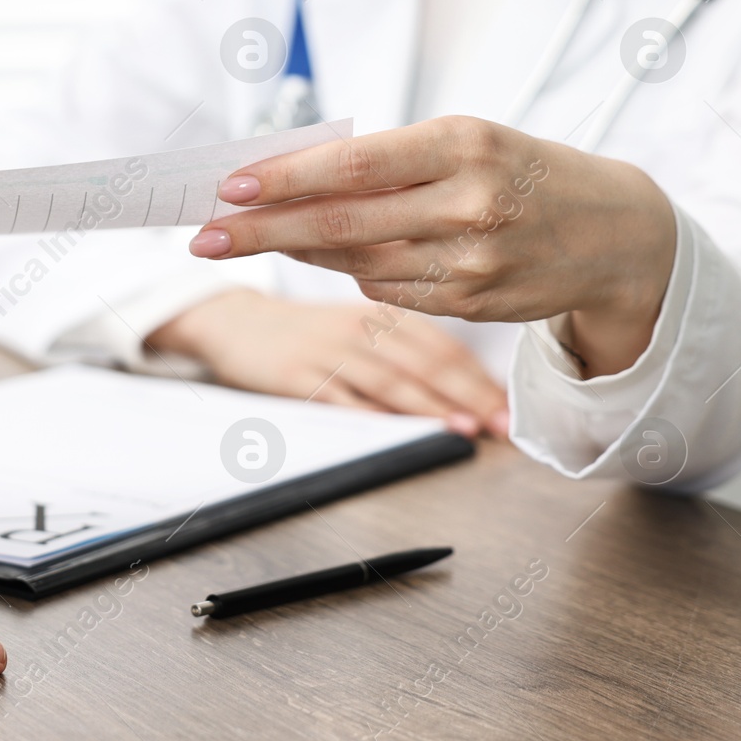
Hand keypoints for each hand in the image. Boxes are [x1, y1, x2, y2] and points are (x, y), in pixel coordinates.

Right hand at [147, 290, 507, 436]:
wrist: (232, 325)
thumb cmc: (302, 332)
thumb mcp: (355, 324)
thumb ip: (403, 345)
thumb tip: (465, 388)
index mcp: (380, 312)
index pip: (442, 343)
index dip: (480, 377)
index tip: (508, 408)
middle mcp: (360, 326)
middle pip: (425, 361)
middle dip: (470, 395)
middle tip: (502, 424)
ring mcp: (328, 349)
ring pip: (390, 379)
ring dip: (432, 406)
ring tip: (466, 428)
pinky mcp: (297, 373)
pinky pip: (343, 397)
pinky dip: (375, 415)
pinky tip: (400, 429)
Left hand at [187, 117, 676, 377]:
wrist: (617, 233)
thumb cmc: (524, 170)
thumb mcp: (464, 142)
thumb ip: (387, 162)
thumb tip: (288, 179)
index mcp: (462, 144)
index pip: (353, 165)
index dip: (285, 178)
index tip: (228, 186)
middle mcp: (468, 203)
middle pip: (341, 223)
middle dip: (261, 231)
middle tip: (203, 235)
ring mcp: (472, 260)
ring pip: (356, 263)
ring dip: (300, 251)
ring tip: (257, 234)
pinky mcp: (472, 302)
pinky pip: (387, 291)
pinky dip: (353, 271)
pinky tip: (336, 254)